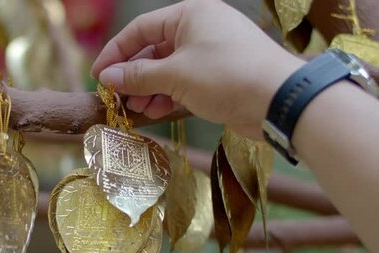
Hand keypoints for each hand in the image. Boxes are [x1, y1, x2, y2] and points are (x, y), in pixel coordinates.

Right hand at [91, 0, 304, 138]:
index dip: (116, 52)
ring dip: (148, 89)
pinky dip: (167, 96)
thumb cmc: (226, 76)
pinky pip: (184, 82)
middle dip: (133, 75)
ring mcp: (211, 53)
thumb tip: (107, 77)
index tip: (99, 75)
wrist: (279, 100)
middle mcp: (200, 29)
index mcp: (190, 15)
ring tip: (134, 109)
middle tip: (116, 97)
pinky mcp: (219, 77)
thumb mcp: (175, 75)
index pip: (141, 29)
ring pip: (168, 69)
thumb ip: (138, 75)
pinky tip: (155, 111)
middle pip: (153, 50)